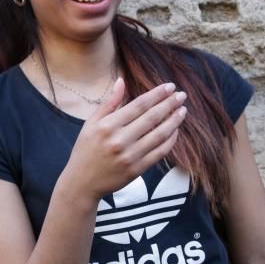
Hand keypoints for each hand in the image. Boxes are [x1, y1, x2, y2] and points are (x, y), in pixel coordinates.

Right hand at [65, 79, 186, 199]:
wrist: (82, 182)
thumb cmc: (85, 149)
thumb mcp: (91, 123)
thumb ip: (109, 103)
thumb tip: (122, 81)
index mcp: (108, 125)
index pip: (139, 105)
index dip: (157, 94)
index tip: (170, 86)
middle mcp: (120, 140)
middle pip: (151, 118)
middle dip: (169, 104)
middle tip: (182, 95)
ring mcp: (130, 156)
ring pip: (159, 135)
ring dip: (174, 121)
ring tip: (183, 110)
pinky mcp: (137, 169)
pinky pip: (159, 152)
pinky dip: (170, 140)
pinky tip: (175, 131)